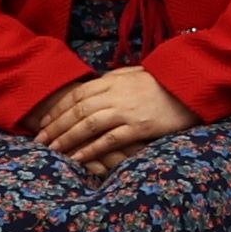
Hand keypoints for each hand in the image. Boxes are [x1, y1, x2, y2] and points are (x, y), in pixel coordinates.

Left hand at [30, 65, 196, 172]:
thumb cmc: (165, 81)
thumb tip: (96, 83)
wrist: (191, 86)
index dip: (57, 108)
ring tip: (52, 151)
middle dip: (55, 126)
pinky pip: (108, 140)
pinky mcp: (139, 126)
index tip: (44, 122)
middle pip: (76, 110)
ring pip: (87, 125)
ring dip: (67, 138)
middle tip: (39, 141)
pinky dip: (90, 149)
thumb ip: (115, 78)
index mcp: (113, 80)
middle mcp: (116, 94)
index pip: (76, 94)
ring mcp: (127, 110)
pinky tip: (77, 158)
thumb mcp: (136, 73)